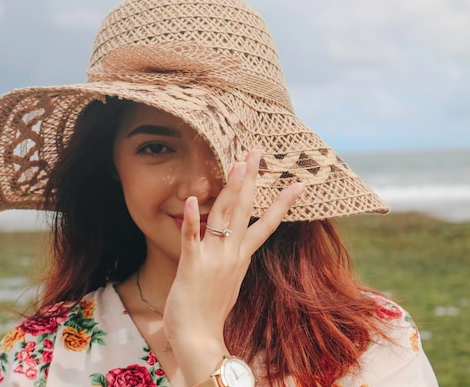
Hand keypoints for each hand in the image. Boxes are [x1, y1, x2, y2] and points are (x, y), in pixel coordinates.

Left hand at [162, 149, 304, 384]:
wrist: (199, 340)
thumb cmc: (209, 312)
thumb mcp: (227, 281)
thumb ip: (232, 260)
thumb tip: (237, 247)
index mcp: (241, 258)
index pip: (266, 224)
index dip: (282, 203)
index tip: (298, 183)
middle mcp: (232, 255)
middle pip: (246, 210)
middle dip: (253, 179)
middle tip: (258, 152)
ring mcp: (214, 259)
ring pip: (225, 217)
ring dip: (232, 189)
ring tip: (239, 163)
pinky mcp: (193, 266)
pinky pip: (192, 238)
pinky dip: (192, 218)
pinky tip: (192, 199)